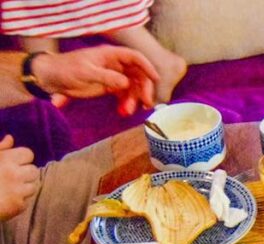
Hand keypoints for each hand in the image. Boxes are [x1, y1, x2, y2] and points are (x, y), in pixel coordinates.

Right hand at [0, 135, 38, 220]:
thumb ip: (0, 148)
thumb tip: (11, 138)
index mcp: (6, 159)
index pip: (28, 154)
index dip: (22, 159)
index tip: (12, 164)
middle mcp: (14, 173)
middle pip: (34, 171)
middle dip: (24, 174)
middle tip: (9, 179)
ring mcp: (17, 190)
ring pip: (33, 186)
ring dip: (23, 188)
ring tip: (6, 189)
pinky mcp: (17, 205)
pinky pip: (26, 201)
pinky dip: (17, 202)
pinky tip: (4, 200)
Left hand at [32, 45, 158, 115]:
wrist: (51, 78)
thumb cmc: (66, 70)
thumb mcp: (86, 73)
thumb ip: (107, 77)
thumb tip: (126, 83)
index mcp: (110, 55)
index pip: (134, 57)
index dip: (147, 66)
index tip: (156, 79)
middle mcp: (115, 65)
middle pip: (138, 74)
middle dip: (144, 89)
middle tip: (146, 103)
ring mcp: (113, 76)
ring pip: (133, 87)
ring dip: (135, 99)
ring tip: (129, 111)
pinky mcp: (109, 88)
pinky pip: (124, 95)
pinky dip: (126, 103)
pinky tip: (123, 111)